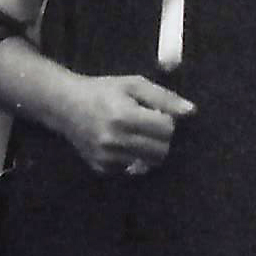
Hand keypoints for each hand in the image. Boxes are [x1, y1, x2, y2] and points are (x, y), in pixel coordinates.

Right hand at [55, 71, 191, 176]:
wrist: (64, 105)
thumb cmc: (102, 91)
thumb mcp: (133, 85)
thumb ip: (163, 97)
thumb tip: (191, 111)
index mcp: (124, 117)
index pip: (166, 129)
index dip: (166, 120)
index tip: (155, 113)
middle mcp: (115, 140)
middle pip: (161, 150)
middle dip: (161, 138)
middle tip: (148, 125)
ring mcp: (107, 157)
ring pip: (149, 163)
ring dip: (149, 149)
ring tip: (136, 134)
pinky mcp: (101, 168)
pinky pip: (132, 169)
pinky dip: (133, 158)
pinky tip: (122, 144)